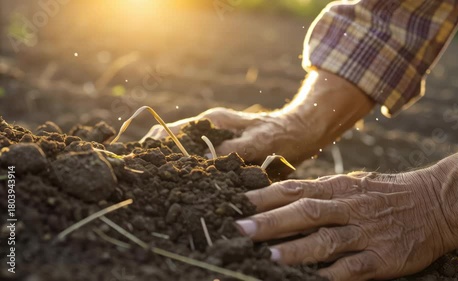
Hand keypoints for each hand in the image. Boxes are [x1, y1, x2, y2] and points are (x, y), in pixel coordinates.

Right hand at [142, 70, 374, 163]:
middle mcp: (207, 127)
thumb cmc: (283, 134)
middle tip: (145, 179)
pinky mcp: (220, 151)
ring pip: (181, 152)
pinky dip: (188, 171)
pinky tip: (185, 187)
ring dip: (170, 165)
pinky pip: (197, 161)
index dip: (153, 146)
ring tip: (158, 186)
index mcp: (212, 121)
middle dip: (155, 157)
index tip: (141, 162)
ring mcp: (213, 139)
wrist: (301, 131)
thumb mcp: (259, 142)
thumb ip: (232, 150)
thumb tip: (204, 161)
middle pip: (170, 141)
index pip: (170, 131)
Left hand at [235, 153, 457, 279]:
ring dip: (296, 249)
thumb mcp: (352, 183)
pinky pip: (352, 268)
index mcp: (338, 187)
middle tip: (241, 228)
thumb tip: (281, 197)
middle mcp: (348, 207)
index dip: (265, 196)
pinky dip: (331, 274)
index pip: (295, 189)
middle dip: (271, 221)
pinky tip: (311, 280)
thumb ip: (320, 192)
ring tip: (268, 256)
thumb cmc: (385, 194)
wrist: (435, 202)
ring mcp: (365, 232)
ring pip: (327, 240)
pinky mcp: (382, 258)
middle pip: (305, 212)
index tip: (238, 203)